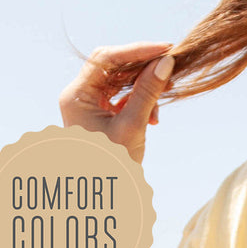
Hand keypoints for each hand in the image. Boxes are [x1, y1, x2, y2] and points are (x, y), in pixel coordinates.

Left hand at [58, 41, 175, 163]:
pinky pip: (123, 97)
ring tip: (162, 103)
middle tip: (169, 67)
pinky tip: (153, 117)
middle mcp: (79, 95)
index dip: (137, 51)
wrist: (106, 198)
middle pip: (113, 66)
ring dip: (144, 88)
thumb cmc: (114, 168)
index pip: (106, 58)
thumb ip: (147, 94)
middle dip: (142, 67)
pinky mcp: (101, 115)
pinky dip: (140, 101)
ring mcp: (90, 105)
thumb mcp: (133, 127)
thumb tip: (165, 64)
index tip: (165, 50)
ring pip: (120, 81)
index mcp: (77, 95)